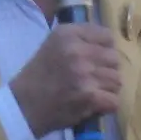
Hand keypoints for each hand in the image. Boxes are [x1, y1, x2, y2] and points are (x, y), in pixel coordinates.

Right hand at [10, 23, 120, 137]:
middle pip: (114, 59)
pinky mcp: (89, 96)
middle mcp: (78, 51)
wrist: (24, 105)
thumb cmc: (39, 74)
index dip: (105, 49)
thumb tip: (109, 41)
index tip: (98, 58)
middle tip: (95, 78)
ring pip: (117, 80)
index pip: (107, 36)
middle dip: (107, 70)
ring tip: (94, 92)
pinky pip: (114, 100)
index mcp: (68, 34)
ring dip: (108, 88)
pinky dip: (106, 105)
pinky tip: (95, 104)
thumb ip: (79, 37)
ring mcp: (85, 74)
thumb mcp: (53, 43)